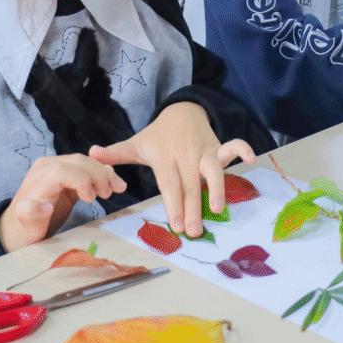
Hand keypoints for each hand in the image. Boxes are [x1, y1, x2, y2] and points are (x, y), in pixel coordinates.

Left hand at [0, 153, 126, 251]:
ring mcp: (57, 168)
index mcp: (38, 181)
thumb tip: (45, 205)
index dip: (82, 180)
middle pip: (78, 161)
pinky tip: (113, 184)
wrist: (19, 227)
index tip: (91, 200)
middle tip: (109, 195)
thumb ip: (30, 215)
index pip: (64, 170)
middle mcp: (46, 168)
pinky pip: (86, 167)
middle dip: (98, 175)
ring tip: (117, 189)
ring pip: (85, 161)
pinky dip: (102, 173)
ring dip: (104, 173)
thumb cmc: (24, 231)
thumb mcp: (26, 228)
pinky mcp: (66, 174)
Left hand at [90, 100, 255, 238]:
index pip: (169, 184)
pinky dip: (242, 150)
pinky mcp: (218, 146)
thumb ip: (115, 154)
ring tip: (220, 208)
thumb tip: (91, 155)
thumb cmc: (158, 136)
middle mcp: (184, 154)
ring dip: (218, 188)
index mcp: (164, 156)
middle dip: (194, 208)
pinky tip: (252, 160)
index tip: (177, 224)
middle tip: (195, 231)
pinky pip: (232, 146)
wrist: (180, 111)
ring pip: (212, 170)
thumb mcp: (136, 144)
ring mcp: (203, 150)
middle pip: (190, 184)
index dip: (174, 204)